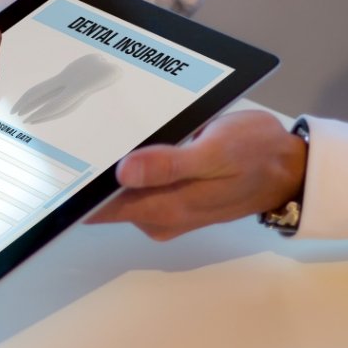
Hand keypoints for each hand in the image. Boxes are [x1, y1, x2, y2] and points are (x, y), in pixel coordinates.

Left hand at [88, 110, 307, 239]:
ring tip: (92, 131)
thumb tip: (124, 172)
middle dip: (90, 172)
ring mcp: (164, 209)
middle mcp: (158, 217)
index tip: (58, 165)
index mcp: (165, 209)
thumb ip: (169, 164)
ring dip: (109, 167)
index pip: (103, 210)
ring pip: (121, 191)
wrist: (288, 168)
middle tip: (72, 134)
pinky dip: (130, 166)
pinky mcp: (170, 198)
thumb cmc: (255, 155)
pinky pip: (138, 185)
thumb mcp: (215, 152)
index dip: (78, 192)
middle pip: (107, 200)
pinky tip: (126, 141)